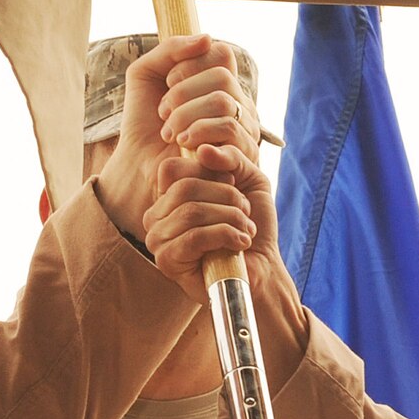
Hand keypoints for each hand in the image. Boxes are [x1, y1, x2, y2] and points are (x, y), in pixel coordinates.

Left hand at [93, 35, 256, 240]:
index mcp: (221, 83)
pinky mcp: (240, 158)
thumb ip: (170, 49)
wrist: (139, 166)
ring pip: (223, 104)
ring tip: (170, 133)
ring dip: (186, 116)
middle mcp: (239, 103)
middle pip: (222, 78)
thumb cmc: (144, 121)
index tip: (168, 83)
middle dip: (183, 93)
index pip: (221, 54)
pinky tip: (185, 145)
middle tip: (164, 113)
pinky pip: (229, 133)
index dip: (190, 64)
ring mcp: (244, 130)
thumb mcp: (146, 74)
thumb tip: (207, 39)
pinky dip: (201, 134)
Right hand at [142, 159, 256, 300]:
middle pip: (184, 187)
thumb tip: (203, 149)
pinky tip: (241, 243)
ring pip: (191, 211)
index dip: (211, 171)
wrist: (261, 269)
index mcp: (168, 195)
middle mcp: (156, 215)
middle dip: (226, 196)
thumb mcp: (249, 181)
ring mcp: (158, 239)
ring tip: (246, 229)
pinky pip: (194, 237)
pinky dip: (226, 235)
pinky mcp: (167, 260)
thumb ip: (232, 157)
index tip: (235, 187)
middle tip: (246, 212)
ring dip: (230, 217)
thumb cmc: (251, 226)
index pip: (173, 167)